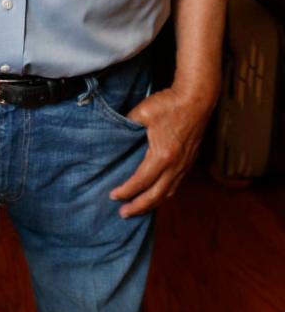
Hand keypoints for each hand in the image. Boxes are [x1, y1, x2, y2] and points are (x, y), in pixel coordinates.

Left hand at [109, 86, 216, 217]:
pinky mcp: (189, 160)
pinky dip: (164, 193)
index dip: (126, 191)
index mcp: (163, 156)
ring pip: (168, 192)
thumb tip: (115, 137)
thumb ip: (126, 127)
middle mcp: (176, 165)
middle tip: (123, 214)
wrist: (198, 97)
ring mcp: (185, 164)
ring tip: (138, 208)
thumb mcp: (142, 113)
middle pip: (156, 195)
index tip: (113, 196)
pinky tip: (156, 192)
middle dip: (139, 206)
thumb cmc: (170, 103)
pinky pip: (176, 184)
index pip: (141, 181)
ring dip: (152, 203)